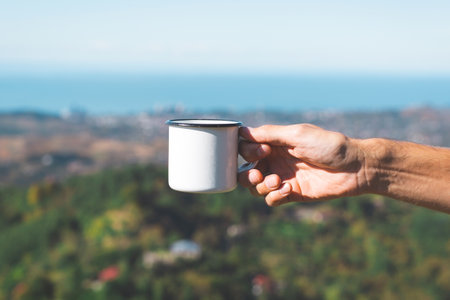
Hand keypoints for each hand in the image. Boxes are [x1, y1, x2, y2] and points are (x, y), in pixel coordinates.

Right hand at [238, 124, 367, 206]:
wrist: (354, 168)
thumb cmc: (329, 146)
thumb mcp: (297, 135)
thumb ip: (269, 134)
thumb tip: (241, 130)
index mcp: (275, 143)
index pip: (246, 148)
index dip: (248, 152)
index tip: (263, 151)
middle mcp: (275, 160)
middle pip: (245, 171)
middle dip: (246, 175)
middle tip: (258, 175)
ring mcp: (282, 178)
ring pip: (255, 188)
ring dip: (261, 186)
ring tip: (278, 182)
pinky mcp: (291, 194)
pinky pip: (271, 200)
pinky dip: (274, 196)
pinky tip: (288, 190)